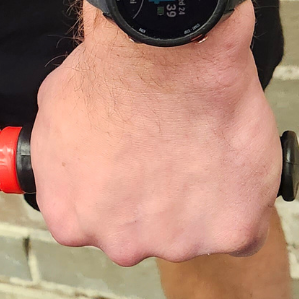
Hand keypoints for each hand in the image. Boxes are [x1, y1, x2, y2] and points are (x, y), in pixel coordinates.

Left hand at [31, 2, 279, 265]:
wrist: (162, 55)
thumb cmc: (107, 76)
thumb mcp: (53, 119)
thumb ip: (65, 161)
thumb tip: (76, 161)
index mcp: (72, 221)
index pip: (98, 226)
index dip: (120, 194)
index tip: (134, 169)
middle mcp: (119, 243)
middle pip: (145, 236)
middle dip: (158, 203)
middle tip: (170, 156)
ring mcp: (175, 241)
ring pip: (194, 234)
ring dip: (201, 203)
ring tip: (201, 151)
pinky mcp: (229, 231)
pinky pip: (245, 234)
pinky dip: (244, 205)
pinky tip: (233, 168)